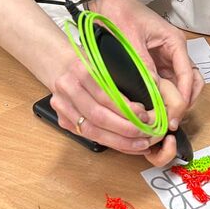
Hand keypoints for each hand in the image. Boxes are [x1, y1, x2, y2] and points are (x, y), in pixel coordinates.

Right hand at [49, 50, 180, 164]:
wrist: (62, 67)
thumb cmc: (91, 65)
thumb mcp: (106, 62)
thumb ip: (121, 78)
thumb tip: (147, 101)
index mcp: (80, 69)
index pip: (105, 94)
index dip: (126, 109)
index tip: (144, 115)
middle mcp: (67, 87)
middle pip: (98, 116)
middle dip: (125, 129)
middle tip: (145, 133)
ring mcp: (61, 106)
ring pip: (92, 131)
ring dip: (119, 141)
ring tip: (140, 143)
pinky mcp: (63, 121)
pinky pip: (89, 137)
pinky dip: (112, 143)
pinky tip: (128, 145)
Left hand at [94, 0, 203, 109]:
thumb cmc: (120, 12)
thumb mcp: (132, 41)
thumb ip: (144, 67)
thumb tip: (154, 94)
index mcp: (174, 42)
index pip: (188, 75)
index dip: (184, 97)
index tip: (175, 115)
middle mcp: (174, 51)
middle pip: (191, 81)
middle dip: (185, 101)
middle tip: (172, 119)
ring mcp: (165, 57)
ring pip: (179, 84)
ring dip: (175, 100)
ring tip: (164, 117)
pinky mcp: (154, 62)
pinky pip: (164, 82)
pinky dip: (162, 95)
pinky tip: (153, 107)